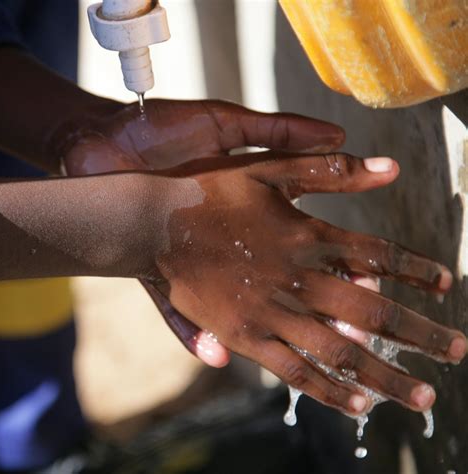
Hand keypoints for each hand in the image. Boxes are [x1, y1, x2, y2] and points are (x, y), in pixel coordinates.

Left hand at [63, 99, 344, 367]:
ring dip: (254, 333)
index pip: (301, 241)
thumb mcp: (229, 124)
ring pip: (227, 308)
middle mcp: (220, 242)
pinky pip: (173, 312)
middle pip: (270, 284)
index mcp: (243, 208)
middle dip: (303, 309)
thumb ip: (282, 132)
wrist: (104, 141)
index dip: (335, 260)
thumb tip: (342, 133)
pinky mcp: (151, 269)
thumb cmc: (165, 128)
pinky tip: (214, 354)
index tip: (367, 277)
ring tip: (286, 354)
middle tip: (338, 334)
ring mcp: (186, 260)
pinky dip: (190, 334)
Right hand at [128, 151, 464, 415]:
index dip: (416, 269)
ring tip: (423, 395)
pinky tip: (359, 405)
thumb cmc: (206, 192)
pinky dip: (330, 391)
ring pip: (342, 353)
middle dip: (421, 334)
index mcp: (307, 236)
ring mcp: (272, 313)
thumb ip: (326, 168)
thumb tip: (389, 165)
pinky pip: (296, 371)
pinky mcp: (245, 337)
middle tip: (457, 352)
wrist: (152, 224)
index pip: (379, 255)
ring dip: (388, 375)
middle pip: (374, 313)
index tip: (445, 284)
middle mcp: (298, 279)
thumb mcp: (266, 167)